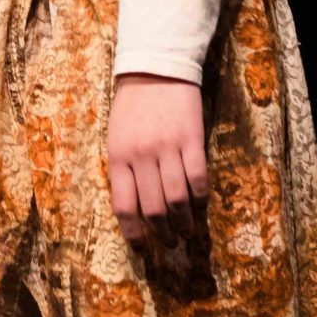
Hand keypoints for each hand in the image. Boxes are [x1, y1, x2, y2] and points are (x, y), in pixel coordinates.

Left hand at [105, 72, 205, 244]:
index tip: (140, 249)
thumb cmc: (132, 105)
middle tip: (170, 243)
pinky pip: (198, 179)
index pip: (123, 206)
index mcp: (118, 156)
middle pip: (153, 209)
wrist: (156, 68)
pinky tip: (200, 204)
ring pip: (177, 199)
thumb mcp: (116, 136)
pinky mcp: (192, 140)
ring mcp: (168, 148)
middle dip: (163, 233)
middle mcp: (141, 155)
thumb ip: (124, 169)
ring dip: (184, 222)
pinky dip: (200, 198)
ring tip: (187, 231)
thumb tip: (133, 207)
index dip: (133, 233)